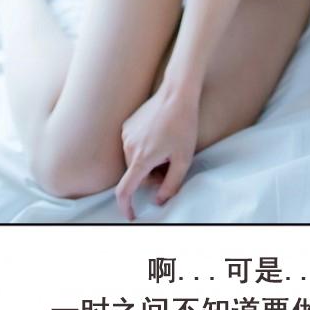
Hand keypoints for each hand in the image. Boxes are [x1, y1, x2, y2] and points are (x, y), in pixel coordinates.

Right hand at [117, 76, 199, 215]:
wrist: (176, 94)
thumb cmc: (183, 126)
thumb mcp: (184, 160)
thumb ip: (171, 185)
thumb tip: (159, 200)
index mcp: (142, 159)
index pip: (125, 190)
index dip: (126, 206)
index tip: (131, 215)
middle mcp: (129, 148)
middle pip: (136, 175)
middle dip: (151, 177)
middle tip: (170, 166)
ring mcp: (125, 135)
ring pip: (135, 162)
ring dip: (149, 163)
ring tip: (167, 148)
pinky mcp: (127, 126)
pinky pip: (133, 148)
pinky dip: (144, 150)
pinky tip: (159, 137)